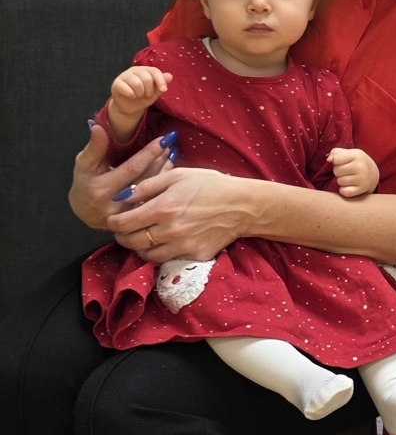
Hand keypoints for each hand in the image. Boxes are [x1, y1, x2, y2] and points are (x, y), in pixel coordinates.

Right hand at [69, 123, 174, 230]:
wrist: (85, 212)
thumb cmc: (85, 183)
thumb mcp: (84, 164)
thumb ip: (94, 147)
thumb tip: (98, 127)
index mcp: (103, 189)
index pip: (132, 168)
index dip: (149, 153)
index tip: (163, 140)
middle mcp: (117, 204)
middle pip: (147, 179)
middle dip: (160, 159)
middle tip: (171, 143)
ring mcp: (130, 214)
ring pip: (154, 190)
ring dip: (165, 170)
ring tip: (171, 153)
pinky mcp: (138, 219)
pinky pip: (155, 199)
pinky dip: (163, 183)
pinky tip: (170, 170)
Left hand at [106, 166, 251, 262]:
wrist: (243, 206)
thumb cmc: (211, 185)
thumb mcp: (179, 175)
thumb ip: (148, 185)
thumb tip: (123, 197)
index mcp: (163, 208)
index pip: (123, 223)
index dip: (113, 222)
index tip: (115, 219)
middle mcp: (170, 230)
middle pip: (130, 242)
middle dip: (122, 236)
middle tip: (125, 230)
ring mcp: (182, 246)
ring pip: (146, 255)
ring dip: (139, 247)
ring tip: (142, 237)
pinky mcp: (194, 255)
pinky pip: (167, 259)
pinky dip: (159, 253)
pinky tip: (163, 242)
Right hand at [110, 65, 170, 117]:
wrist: (130, 107)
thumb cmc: (143, 97)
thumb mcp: (155, 92)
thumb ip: (162, 84)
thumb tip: (170, 75)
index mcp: (145, 70)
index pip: (154, 71)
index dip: (160, 80)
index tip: (164, 90)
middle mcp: (134, 70)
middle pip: (147, 78)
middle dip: (149, 90)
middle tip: (146, 95)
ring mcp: (124, 76)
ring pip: (137, 83)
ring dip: (141, 93)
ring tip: (139, 96)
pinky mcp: (116, 83)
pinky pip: (126, 88)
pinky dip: (132, 95)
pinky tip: (131, 96)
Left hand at [329, 147, 378, 197]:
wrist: (372, 173)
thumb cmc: (356, 161)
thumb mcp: (349, 153)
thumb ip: (336, 153)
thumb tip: (329, 160)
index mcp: (357, 155)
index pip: (336, 159)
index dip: (335, 161)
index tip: (341, 162)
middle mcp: (360, 167)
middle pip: (337, 171)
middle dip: (338, 171)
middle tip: (345, 171)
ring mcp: (362, 179)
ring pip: (340, 181)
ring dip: (341, 180)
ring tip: (348, 177)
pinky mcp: (361, 189)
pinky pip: (344, 192)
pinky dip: (344, 190)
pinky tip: (349, 186)